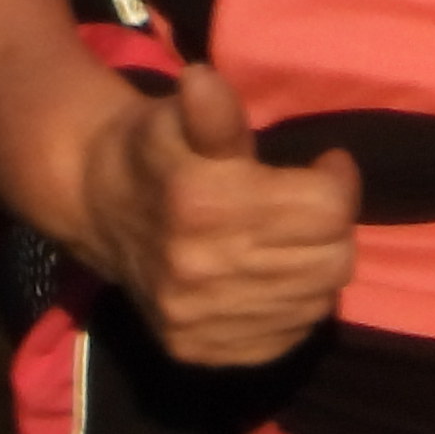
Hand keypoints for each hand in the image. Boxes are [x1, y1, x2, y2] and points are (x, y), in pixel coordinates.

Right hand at [69, 64, 355, 369]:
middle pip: (331, 262)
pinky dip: (293, 307)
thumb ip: (210, 109)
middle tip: (314, 203)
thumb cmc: (153, 149)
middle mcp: (202, 271)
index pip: (326, 210)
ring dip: (317, 267)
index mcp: (204, 204)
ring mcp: (200, 319)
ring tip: (296, 238)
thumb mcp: (179, 114)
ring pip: (315, 304)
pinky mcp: (199, 351)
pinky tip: (275, 275)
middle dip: (334, 227)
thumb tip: (203, 82)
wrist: (96, 204)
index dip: (338, 181)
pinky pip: (285, 339)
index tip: (327, 164)